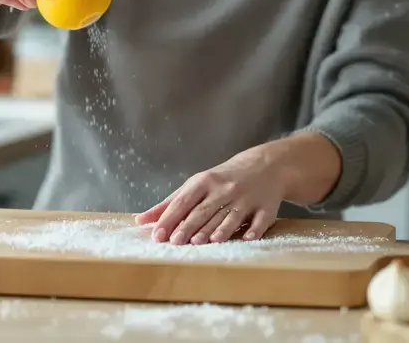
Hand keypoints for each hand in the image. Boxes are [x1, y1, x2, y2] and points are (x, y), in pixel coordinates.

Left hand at [134, 146, 284, 244]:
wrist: (266, 165)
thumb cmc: (224, 179)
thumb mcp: (197, 184)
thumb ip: (171, 203)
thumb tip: (142, 220)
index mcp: (205, 182)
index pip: (184, 201)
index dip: (170, 218)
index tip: (158, 235)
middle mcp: (225, 190)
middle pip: (204, 211)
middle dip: (189, 226)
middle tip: (175, 242)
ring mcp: (246, 199)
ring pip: (230, 216)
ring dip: (217, 229)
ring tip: (202, 242)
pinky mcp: (266, 208)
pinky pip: (260, 220)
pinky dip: (253, 229)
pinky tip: (246, 238)